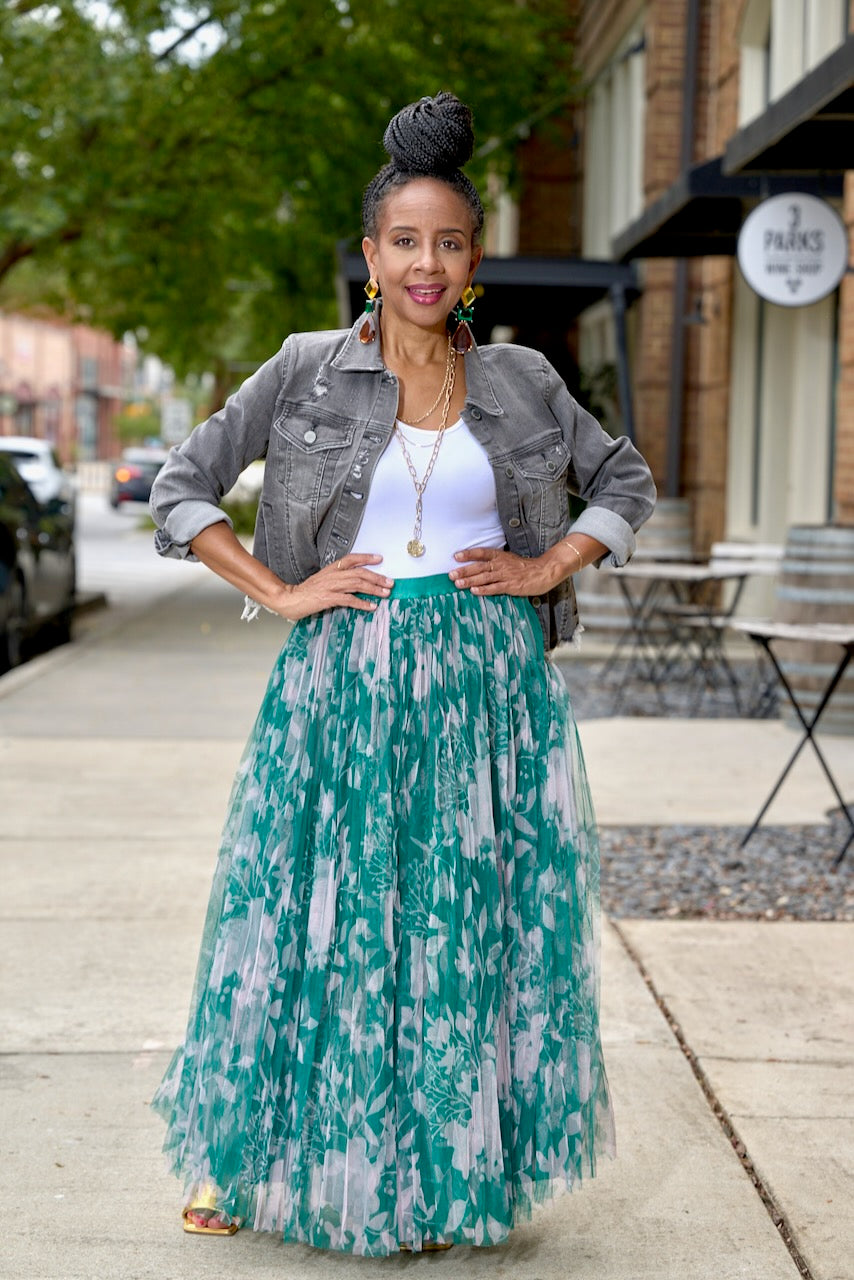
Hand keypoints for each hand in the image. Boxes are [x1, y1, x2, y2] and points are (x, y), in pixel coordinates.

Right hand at [274, 554, 393, 620]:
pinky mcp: (328, 598)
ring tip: (385, 593)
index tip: (380, 559)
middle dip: (377, 577)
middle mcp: (333, 575)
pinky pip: (349, 600)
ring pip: (357, 584)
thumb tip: (355, 583)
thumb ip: (338, 579)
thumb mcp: (323, 580)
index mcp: (331, 569)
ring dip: (373, 589)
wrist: (290, 599)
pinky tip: (371, 606)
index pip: (351, 559)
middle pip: (359, 573)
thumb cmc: (307, 591)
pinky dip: (361, 603)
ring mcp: (330, 586)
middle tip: (390, 582)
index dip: (366, 558)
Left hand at [449, 546, 568, 596]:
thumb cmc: (525, 568)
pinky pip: (495, 588)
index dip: (469, 554)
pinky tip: (474, 591)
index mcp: (500, 556)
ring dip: (470, 580)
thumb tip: (479, 567)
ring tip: (457, 584)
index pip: (482, 553)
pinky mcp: (511, 586)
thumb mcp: (509, 560)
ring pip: (484, 577)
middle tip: (451, 574)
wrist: (544, 572)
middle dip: (464, 570)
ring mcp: (506, 575)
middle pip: (479, 566)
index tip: (456, 556)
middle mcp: (501, 564)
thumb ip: (496, 562)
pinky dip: (484, 589)